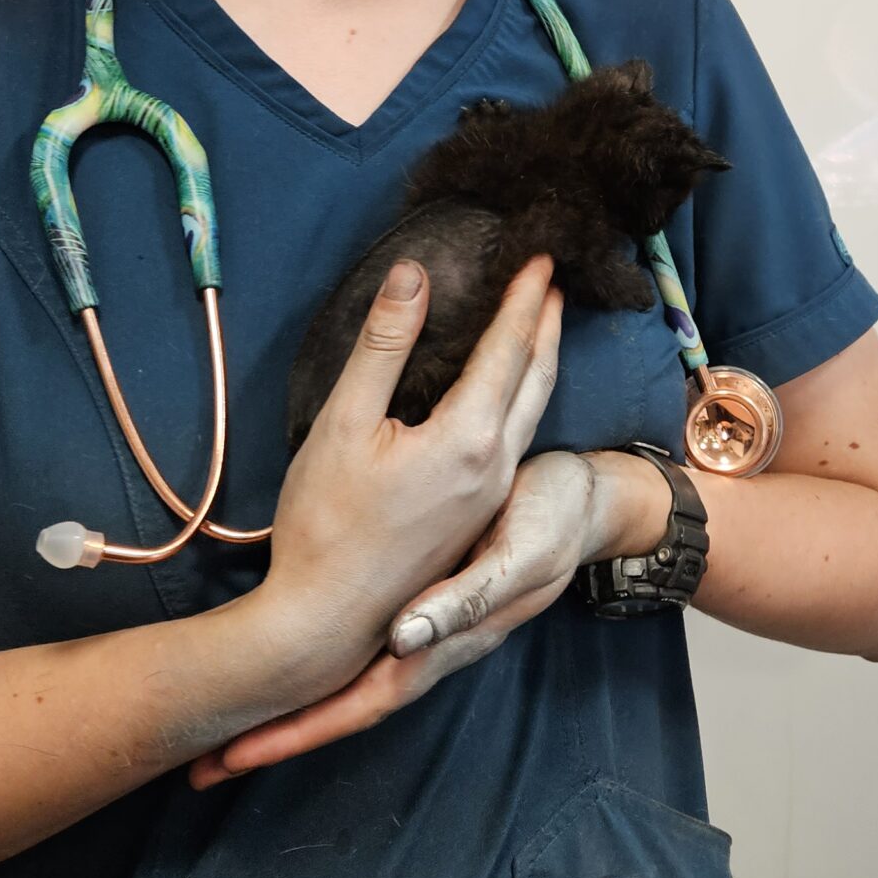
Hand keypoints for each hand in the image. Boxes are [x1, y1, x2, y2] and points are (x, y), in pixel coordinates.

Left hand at [190, 447, 670, 786]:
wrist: (591, 499)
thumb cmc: (555, 516)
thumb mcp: (521, 550)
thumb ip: (468, 597)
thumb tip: (404, 641)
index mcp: (448, 641)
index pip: (363, 703)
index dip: (301, 730)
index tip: (237, 755)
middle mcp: (430, 648)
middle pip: (345, 707)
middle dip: (280, 736)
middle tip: (207, 764)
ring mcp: (427, 631)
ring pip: (350, 685)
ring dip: (295, 710)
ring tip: (231, 729)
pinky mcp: (424, 606)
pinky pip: (365, 654)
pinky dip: (323, 672)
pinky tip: (291, 669)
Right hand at [238, 253, 562, 723]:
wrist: (324, 621)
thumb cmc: (324, 523)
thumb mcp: (344, 421)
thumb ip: (383, 344)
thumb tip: (413, 274)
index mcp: (469, 439)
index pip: (508, 349)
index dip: (524, 298)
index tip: (540, 256)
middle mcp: (495, 466)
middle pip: (535, 379)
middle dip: (546, 325)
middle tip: (553, 281)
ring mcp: (490, 496)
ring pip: (531, 413)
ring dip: (540, 362)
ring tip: (543, 326)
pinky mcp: (476, 516)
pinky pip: (515, 439)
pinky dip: (523, 398)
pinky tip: (506, 394)